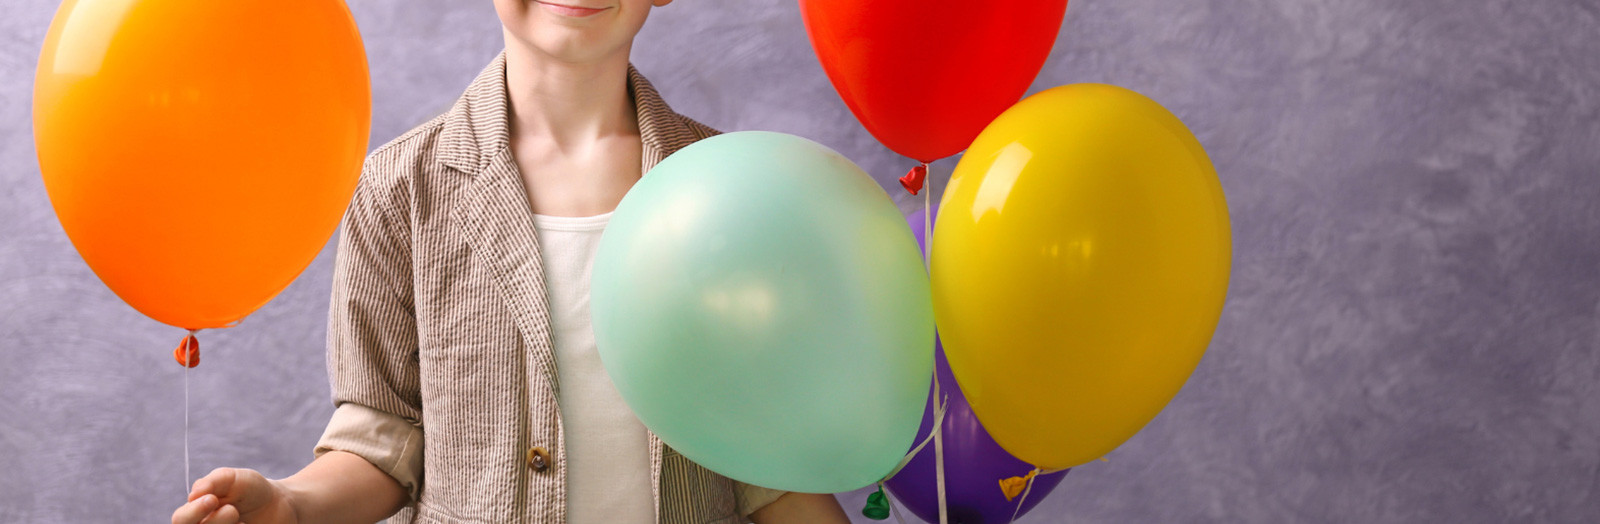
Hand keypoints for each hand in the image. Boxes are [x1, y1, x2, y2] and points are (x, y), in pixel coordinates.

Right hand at [171, 467, 297, 523]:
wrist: (281, 505)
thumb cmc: (251, 491)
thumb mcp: (233, 479)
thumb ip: (213, 482)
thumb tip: (192, 495)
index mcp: (196, 514)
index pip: (181, 520)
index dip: (193, 512)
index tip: (212, 499)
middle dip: (212, 522)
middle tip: (232, 509)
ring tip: (239, 514)